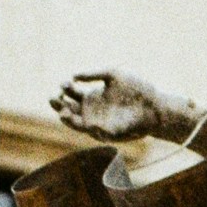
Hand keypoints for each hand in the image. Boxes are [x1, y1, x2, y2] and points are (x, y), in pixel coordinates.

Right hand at [53, 69, 184, 143]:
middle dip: (58, 105)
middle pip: (68, 110)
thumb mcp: (112, 75)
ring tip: (62, 113)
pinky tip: (84, 120)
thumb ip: (93, 74)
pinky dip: (87, 127)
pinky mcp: (107, 132)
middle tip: (53, 97)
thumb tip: (73, 75)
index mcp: (91, 97)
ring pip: (76, 123)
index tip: (64, 83)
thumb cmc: (135, 88)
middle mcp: (91, 111)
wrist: (153, 103)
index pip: (71, 94)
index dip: (65, 89)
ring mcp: (98, 122)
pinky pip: (94, 131)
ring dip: (67, 119)